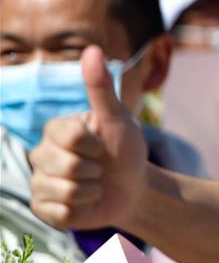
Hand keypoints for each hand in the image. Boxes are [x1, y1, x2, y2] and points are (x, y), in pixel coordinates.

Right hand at [29, 45, 148, 230]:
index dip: (94, 144)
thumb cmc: (127, 150)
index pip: (69, 136)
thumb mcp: (118, 119)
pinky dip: (82, 210)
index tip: (102, 145)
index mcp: (57, 129)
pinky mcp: (44, 209)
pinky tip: (87, 202)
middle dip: (95, 169)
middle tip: (101, 168)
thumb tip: (91, 49)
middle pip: (66, 165)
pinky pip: (58, 213)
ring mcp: (40, 182)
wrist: (135, 189)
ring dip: (91, 190)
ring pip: (64, 190)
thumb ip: (101, 88)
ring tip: (95, 185)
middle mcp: (42, 154)